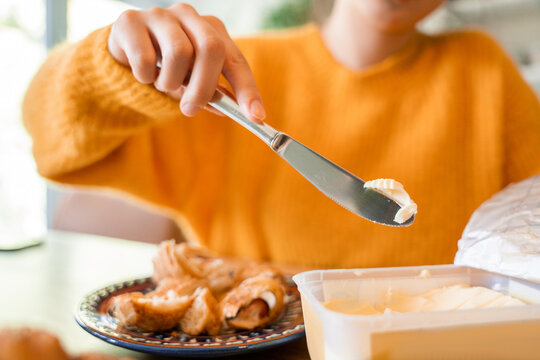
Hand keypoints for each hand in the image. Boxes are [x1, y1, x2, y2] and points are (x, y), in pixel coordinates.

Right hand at [107, 3, 265, 120]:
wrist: (122, 52)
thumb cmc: (166, 68)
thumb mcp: (192, 83)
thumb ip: (213, 95)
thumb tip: (236, 112)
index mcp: (211, 29)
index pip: (236, 60)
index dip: (247, 90)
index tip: (256, 117)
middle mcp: (190, 16)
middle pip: (210, 48)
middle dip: (204, 87)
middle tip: (191, 109)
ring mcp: (160, 15)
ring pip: (178, 53)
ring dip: (170, 82)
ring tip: (163, 84)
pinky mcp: (131, 21)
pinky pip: (145, 59)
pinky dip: (145, 77)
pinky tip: (143, 74)